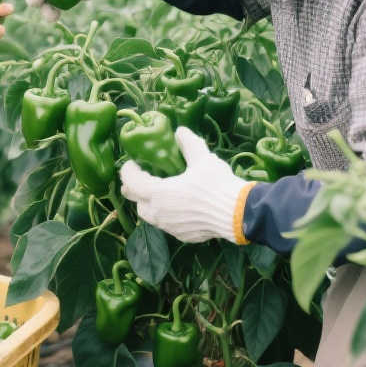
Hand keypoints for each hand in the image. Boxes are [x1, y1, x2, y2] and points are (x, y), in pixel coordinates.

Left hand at [120, 127, 248, 242]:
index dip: (128, 172)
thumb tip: (180, 131)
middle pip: (137, 202)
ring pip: (150, 216)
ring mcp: (171, 227)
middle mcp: (160, 213)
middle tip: (140, 177)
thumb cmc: (216, 185)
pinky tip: (177, 207)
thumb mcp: (202, 158)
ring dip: (149, 204)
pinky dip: (166, 215)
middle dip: (134, 189)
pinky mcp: (183, 235)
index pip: (131, 183)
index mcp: (158, 193)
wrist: (238, 214)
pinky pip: (167, 225)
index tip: (132, 163)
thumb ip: (188, 143)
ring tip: (157, 192)